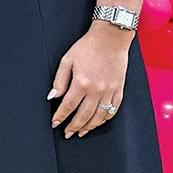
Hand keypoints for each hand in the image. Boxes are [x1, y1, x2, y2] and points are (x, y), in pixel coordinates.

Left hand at [48, 23, 130, 137]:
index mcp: (82, 83)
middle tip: (67, 133)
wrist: (111, 38)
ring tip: (81, 132)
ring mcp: (110, 91)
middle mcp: (97, 90)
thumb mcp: (67, 60)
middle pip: (84, 115)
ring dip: (89, 127)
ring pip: (99, 116)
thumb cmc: (88, 47)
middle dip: (74, 126)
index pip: (68, 106)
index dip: (60, 117)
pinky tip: (98, 122)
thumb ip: (60, 80)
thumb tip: (53, 96)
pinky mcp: (119, 90)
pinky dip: (105, 119)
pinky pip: (113, 110)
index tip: (55, 123)